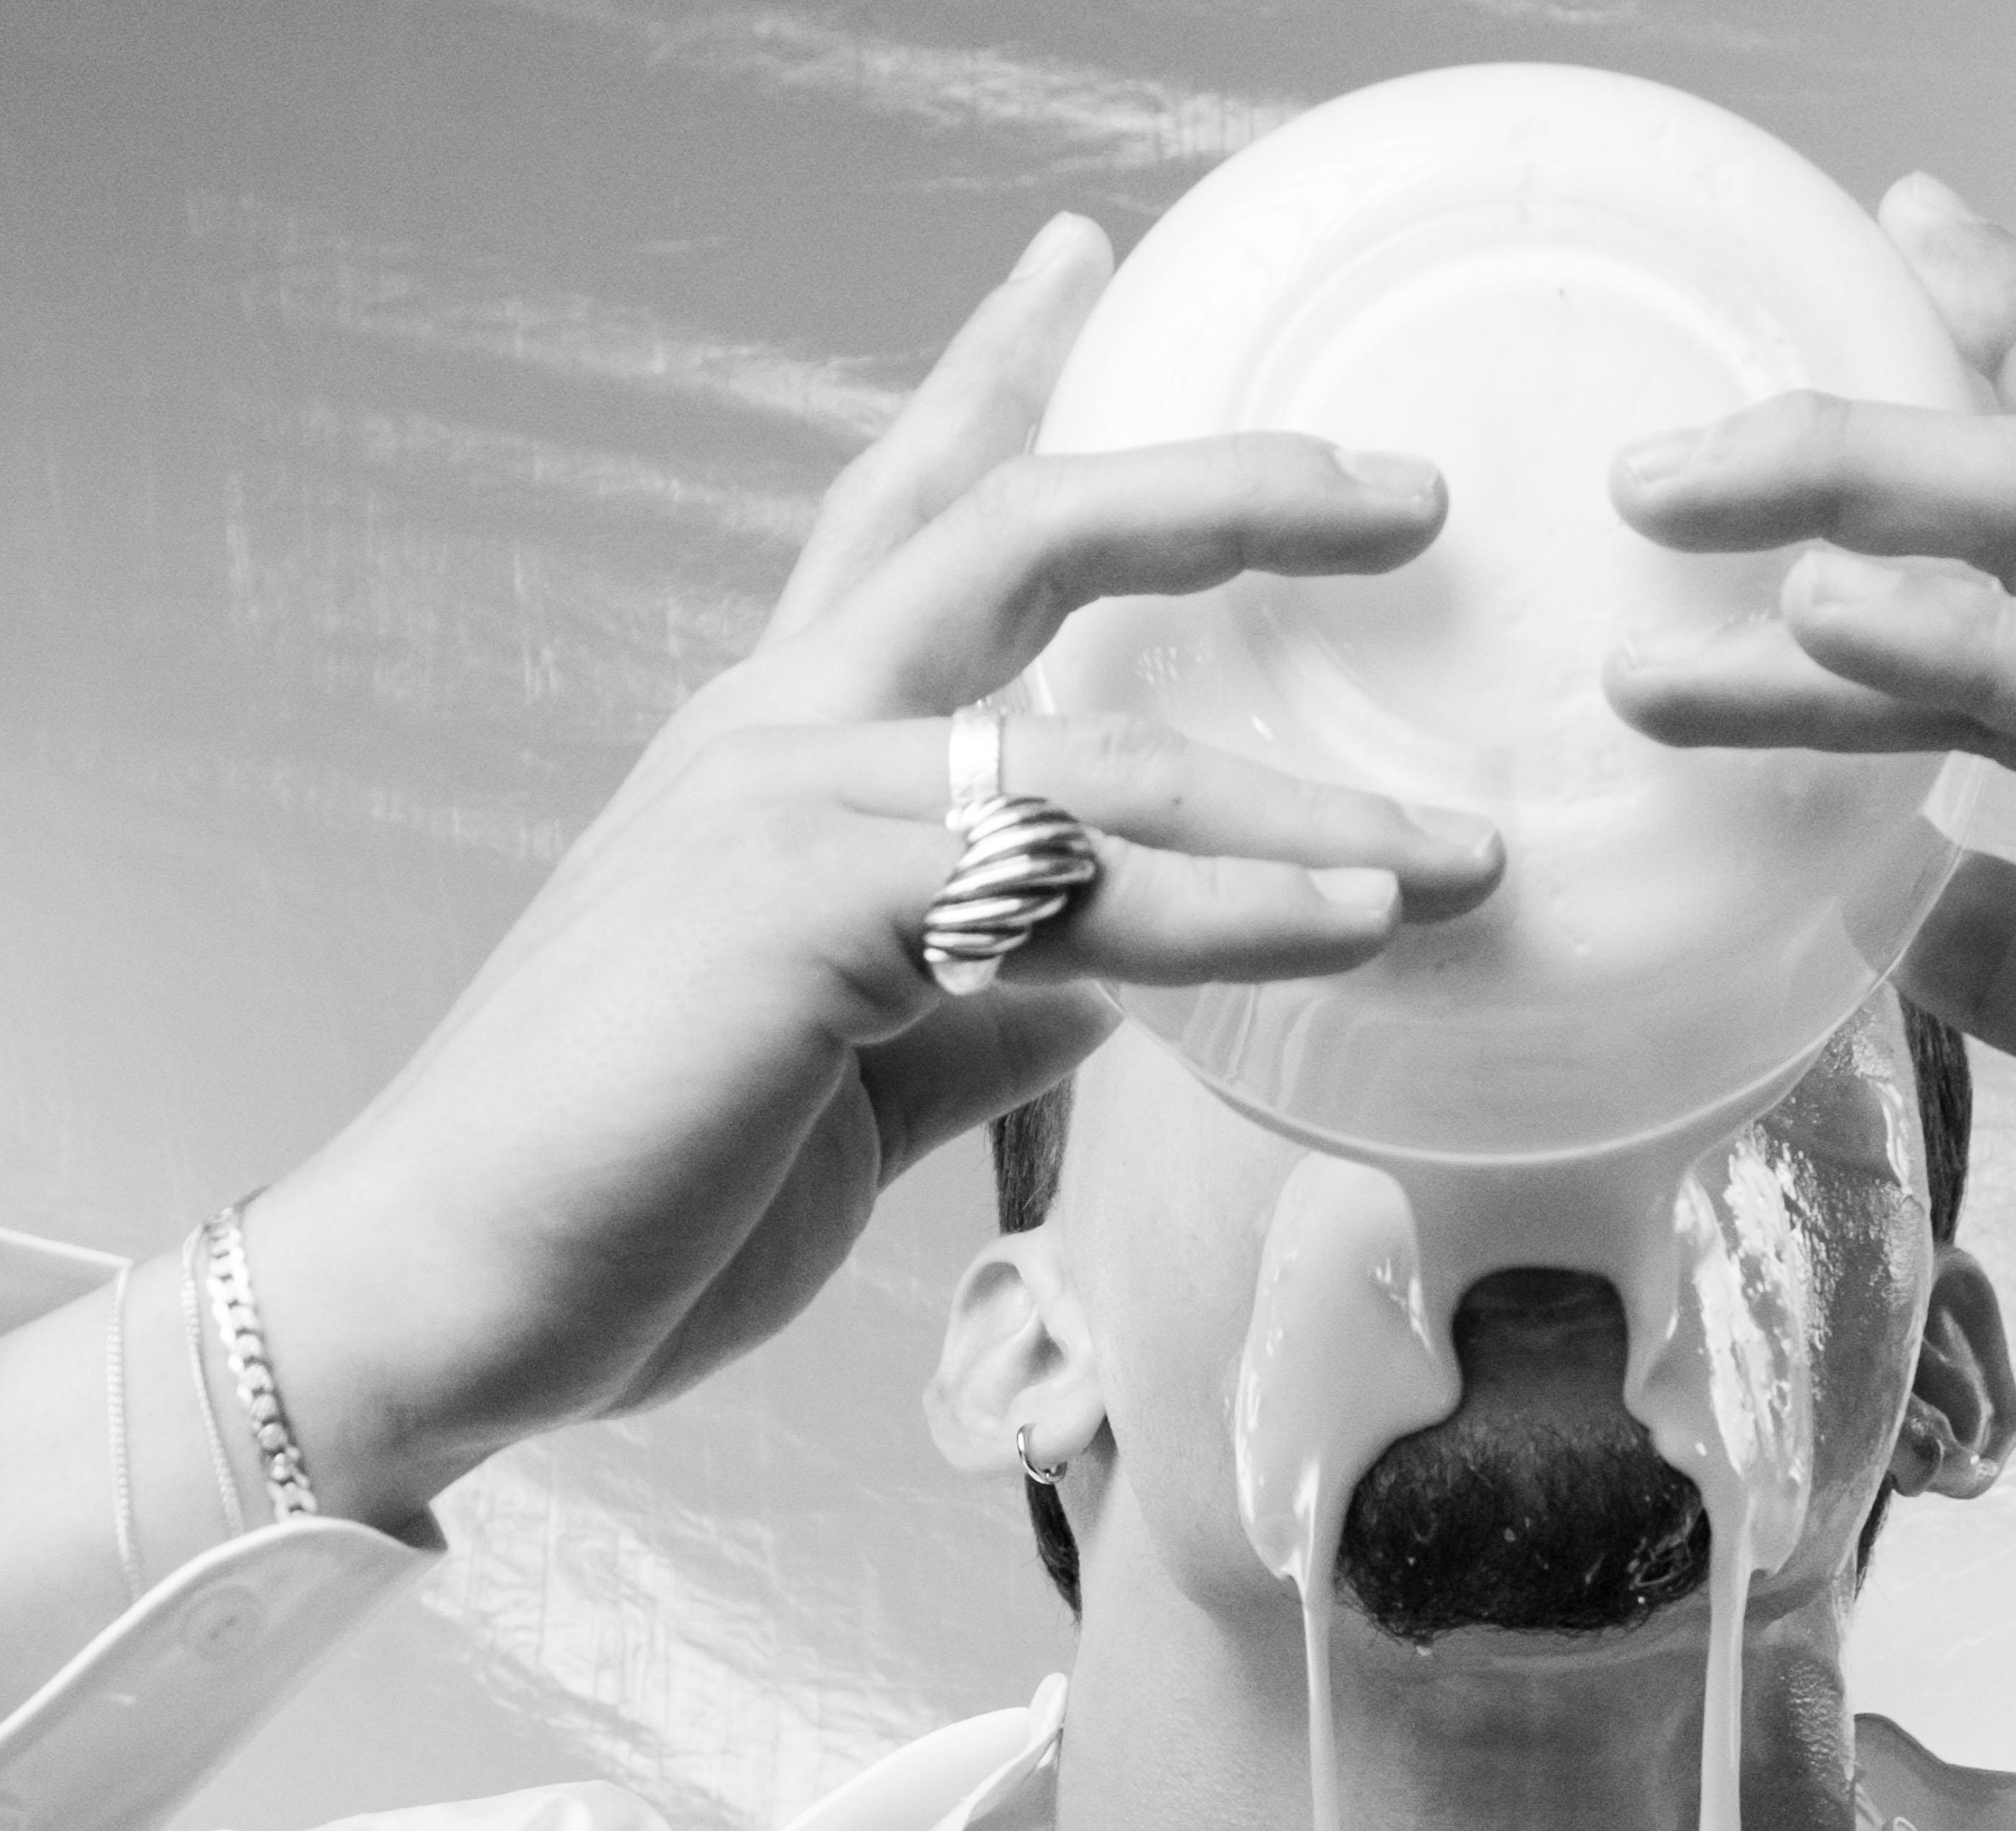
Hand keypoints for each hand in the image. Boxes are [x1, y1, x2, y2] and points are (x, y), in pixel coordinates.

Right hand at [251, 216, 1499, 1515]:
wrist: (455, 1284)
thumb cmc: (639, 1183)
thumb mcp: (856, 1064)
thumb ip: (988, 995)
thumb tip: (1121, 975)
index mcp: (772, 747)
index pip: (894, 512)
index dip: (991, 379)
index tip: (1086, 262)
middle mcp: (777, 735)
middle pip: (1018, 529)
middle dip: (1224, 491)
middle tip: (1404, 489)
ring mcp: (788, 810)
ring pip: (1101, 749)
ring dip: (1310, 805)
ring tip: (1462, 849)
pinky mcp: (813, 916)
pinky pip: (1073, 895)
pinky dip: (1230, 914)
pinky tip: (1352, 930)